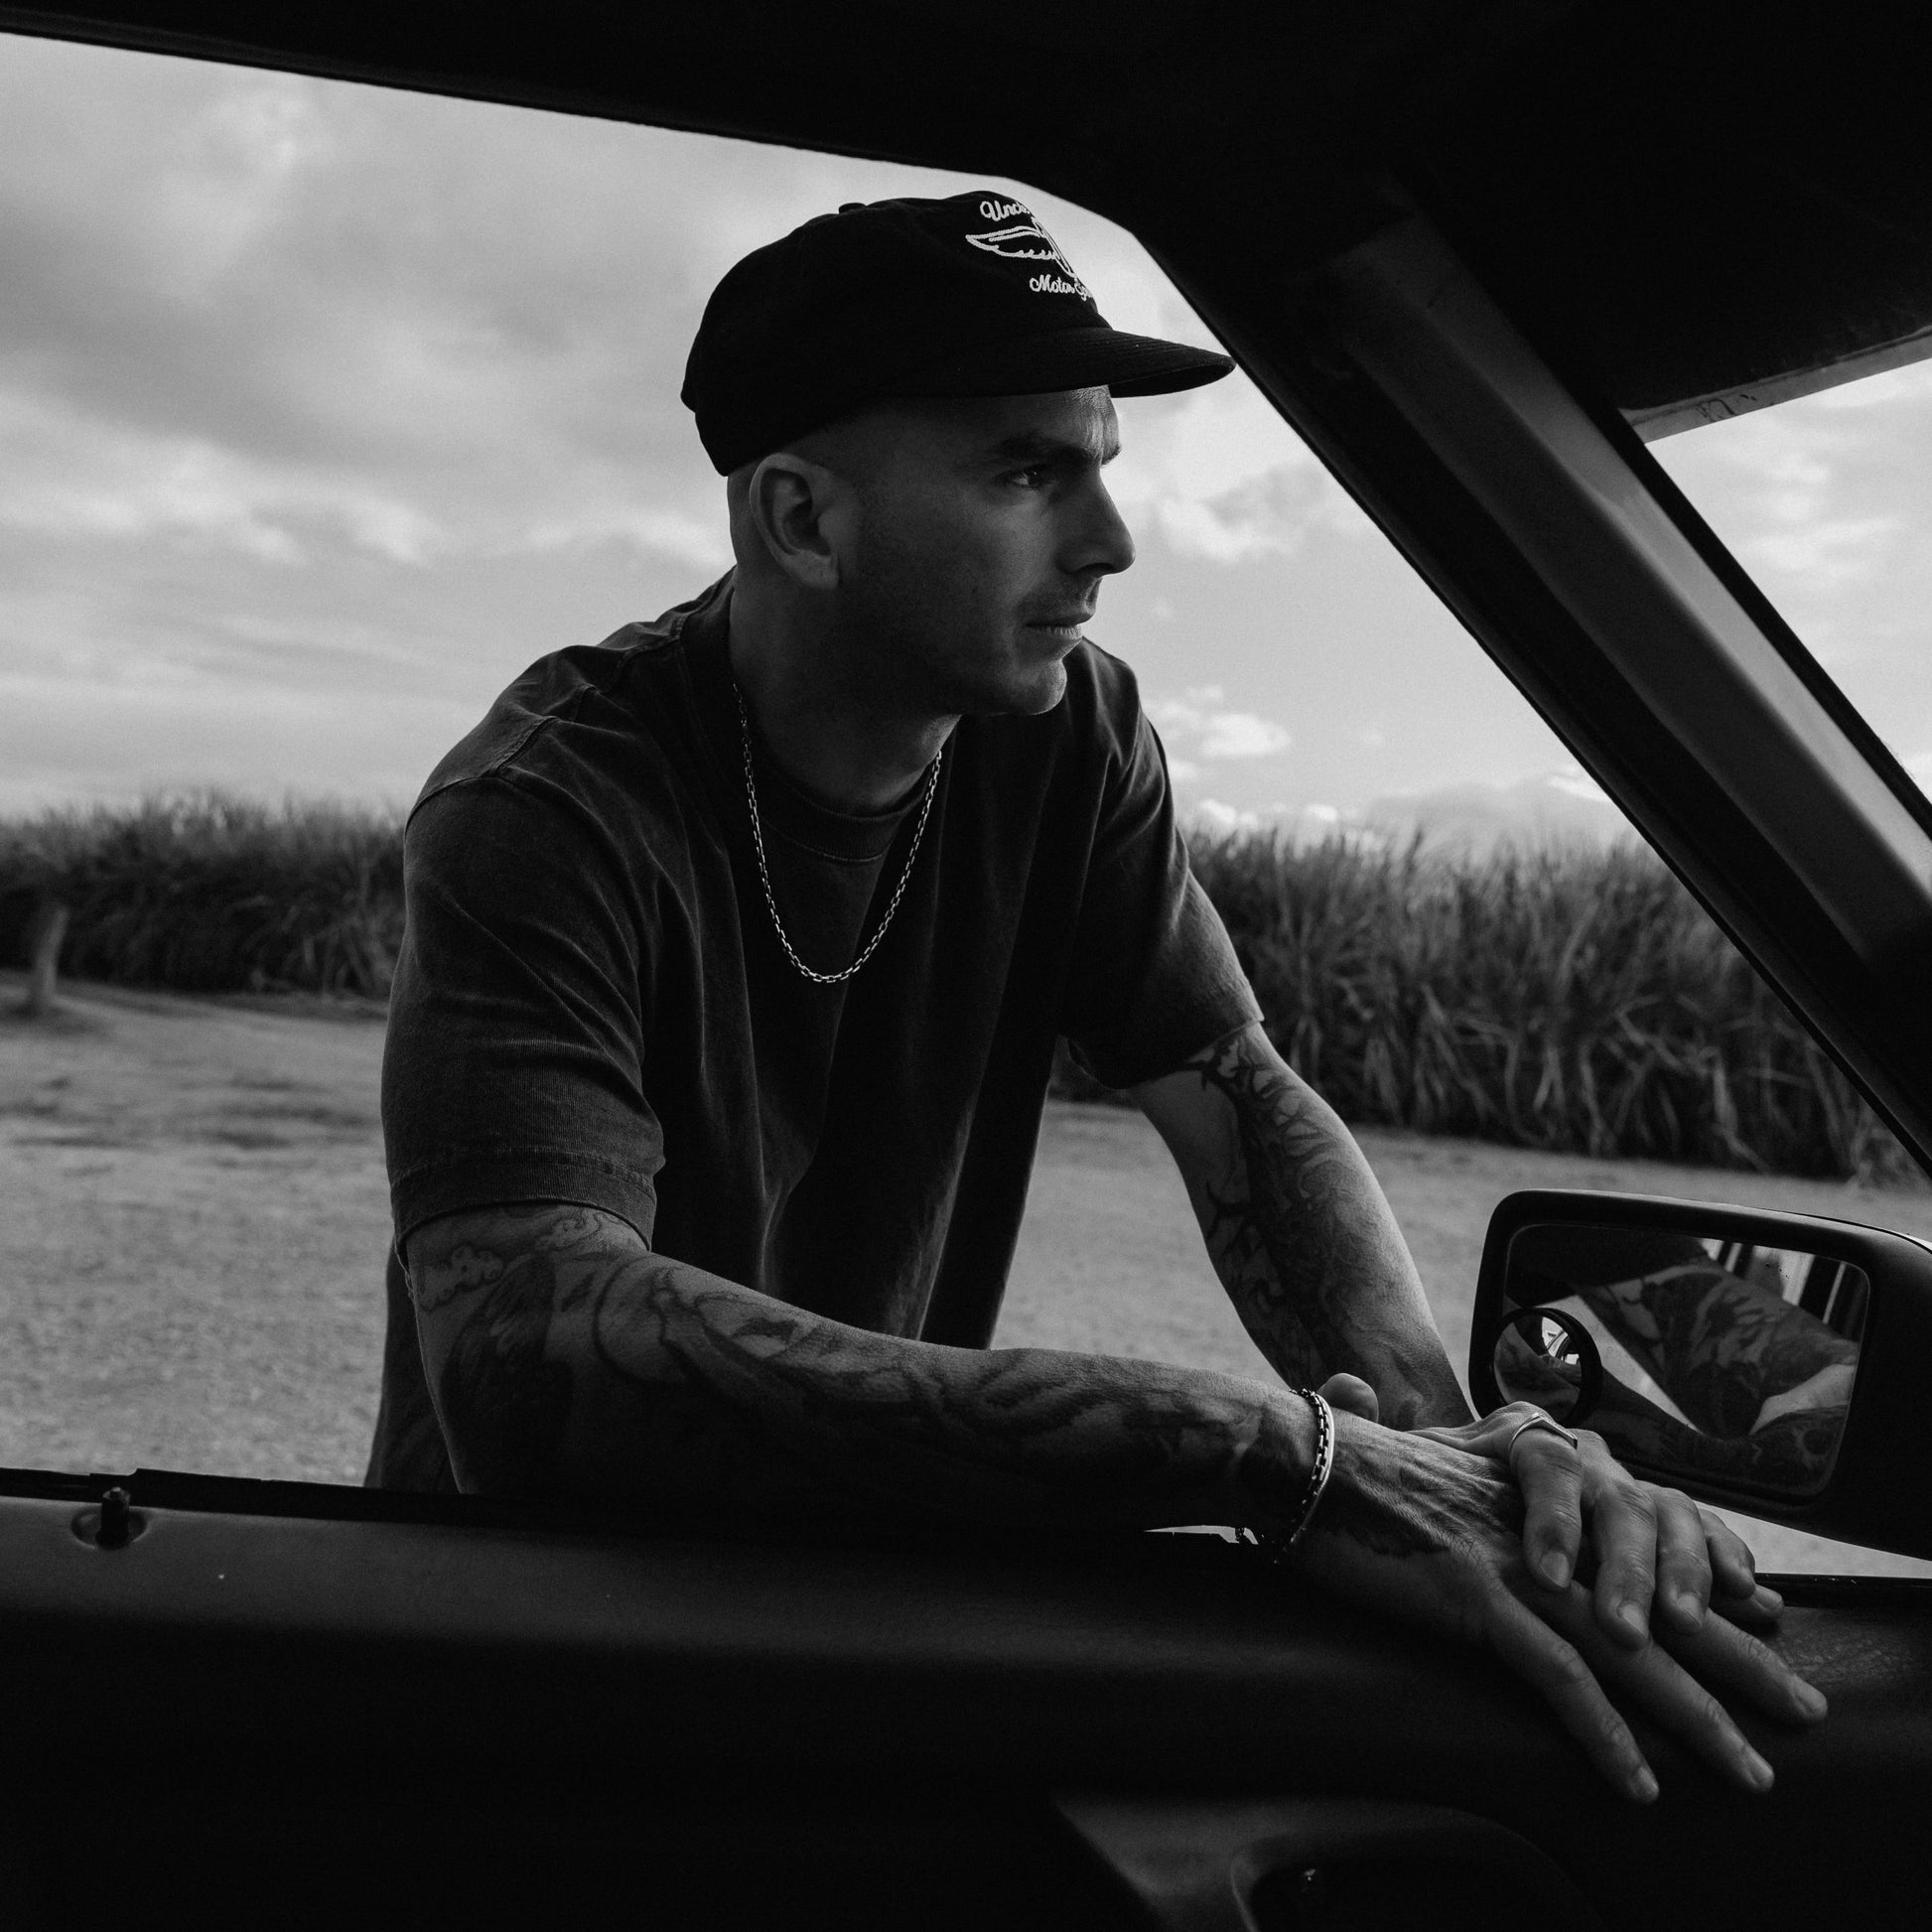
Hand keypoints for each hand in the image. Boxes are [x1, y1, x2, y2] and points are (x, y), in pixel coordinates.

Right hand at [1289, 1410, 1825, 1800]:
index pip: (1642, 1551)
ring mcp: (1513, 1564)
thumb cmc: (1345, 1464)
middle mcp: (1541, 1534)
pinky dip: (1603, 1734)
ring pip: (1628, 1652)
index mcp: (1537, 1506)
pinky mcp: (1475, 1597)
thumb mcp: (1421, 1460)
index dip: (1704, 1590)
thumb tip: (1413, 1429)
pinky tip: (1637, 1782)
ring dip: (1696, 1718)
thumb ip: (1445, 1461)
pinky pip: (1556, 1678)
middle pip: (1658, 1604)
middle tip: (1804, 1709)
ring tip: (1749, 1771)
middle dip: (1737, 1662)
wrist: (1297, 1456)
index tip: (1760, 1620)